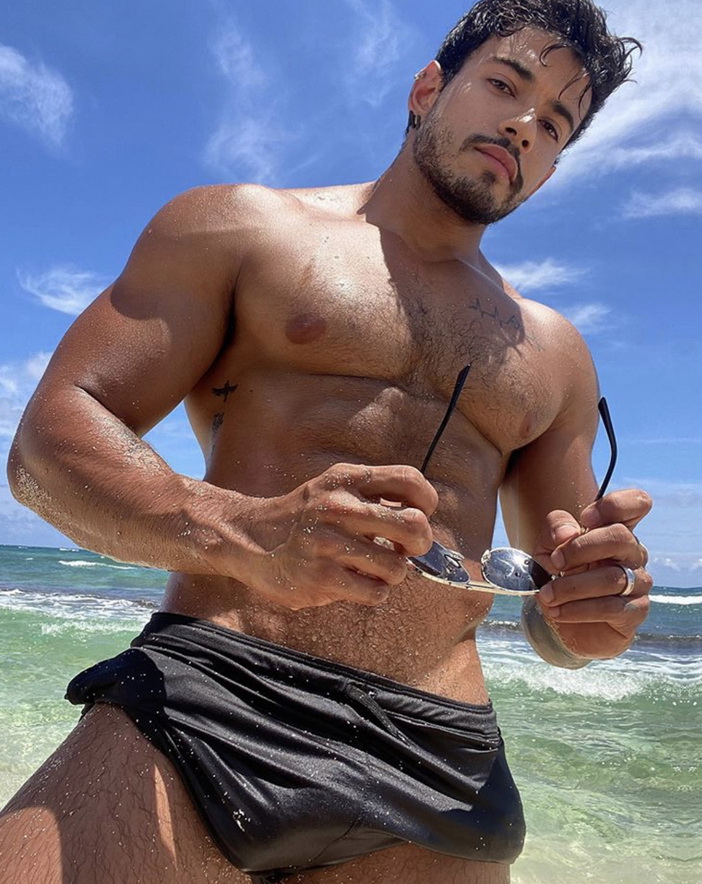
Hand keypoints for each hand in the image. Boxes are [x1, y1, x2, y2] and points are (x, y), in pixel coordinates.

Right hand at [241, 463, 437, 609]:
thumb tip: (424, 520)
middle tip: (406, 549)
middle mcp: (338, 507)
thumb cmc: (304, 517)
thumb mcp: (333, 487)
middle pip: (414, 525)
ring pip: (397, 568)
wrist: (249, 538)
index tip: (419, 515)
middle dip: (421, 543)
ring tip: (373, 568)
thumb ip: (374, 494)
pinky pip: (375, 592)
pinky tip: (356, 583)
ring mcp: (329, 544)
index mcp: (346, 479)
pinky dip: (374, 592)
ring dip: (392, 574)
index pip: (409, 481)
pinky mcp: (321, 578)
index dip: (426, 502)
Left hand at [533, 489, 652, 658]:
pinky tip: (557, 611)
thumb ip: (554, 529)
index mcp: (615, 529)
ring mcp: (638, 582)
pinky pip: (611, 607)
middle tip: (555, 562)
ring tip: (547, 594)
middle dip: (580, 548)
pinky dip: (578, 609)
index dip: (614, 505)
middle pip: (621, 537)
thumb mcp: (547, 545)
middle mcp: (632, 553)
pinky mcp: (635, 611)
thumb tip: (567, 533)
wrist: (562, 615)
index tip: (584, 518)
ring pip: (613, 577)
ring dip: (571, 586)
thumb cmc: (559, 574)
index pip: (637, 503)